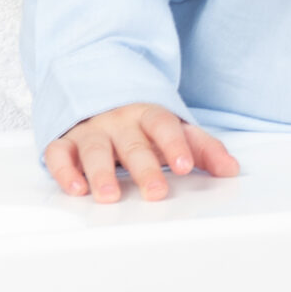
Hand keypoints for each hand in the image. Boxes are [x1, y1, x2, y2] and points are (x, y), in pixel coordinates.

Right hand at [45, 103, 239, 203]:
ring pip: (95, 149)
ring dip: (102, 174)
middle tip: (156, 192)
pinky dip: (64, 170)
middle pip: (133, 144)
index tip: (185, 165)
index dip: (174, 144)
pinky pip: (59, 153)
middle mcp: (119, 121)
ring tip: (110, 197)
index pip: (163, 125)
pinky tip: (75, 189)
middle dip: (145, 168)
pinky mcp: (64, 141)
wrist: (98, 94)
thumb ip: (203, 149)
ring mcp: (91, 130)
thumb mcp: (175, 130)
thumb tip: (231, 170)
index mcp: (148, 115)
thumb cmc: (142, 124)